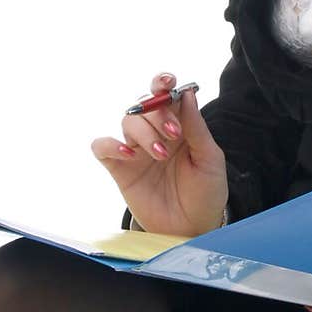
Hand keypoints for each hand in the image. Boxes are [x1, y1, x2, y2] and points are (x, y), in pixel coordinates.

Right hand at [90, 71, 227, 237]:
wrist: (193, 228)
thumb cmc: (206, 192)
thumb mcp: (209, 159)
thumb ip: (196, 127)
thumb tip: (186, 93)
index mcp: (179, 125)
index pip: (166, 95)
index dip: (163, 83)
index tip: (167, 83)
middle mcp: (155, 132)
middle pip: (145, 105)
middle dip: (158, 114)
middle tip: (174, 134)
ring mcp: (136, 150)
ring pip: (127, 121)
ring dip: (143, 132)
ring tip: (161, 154)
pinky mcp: (120, 169)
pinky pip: (102, 147)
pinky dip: (110, 145)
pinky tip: (127, 154)